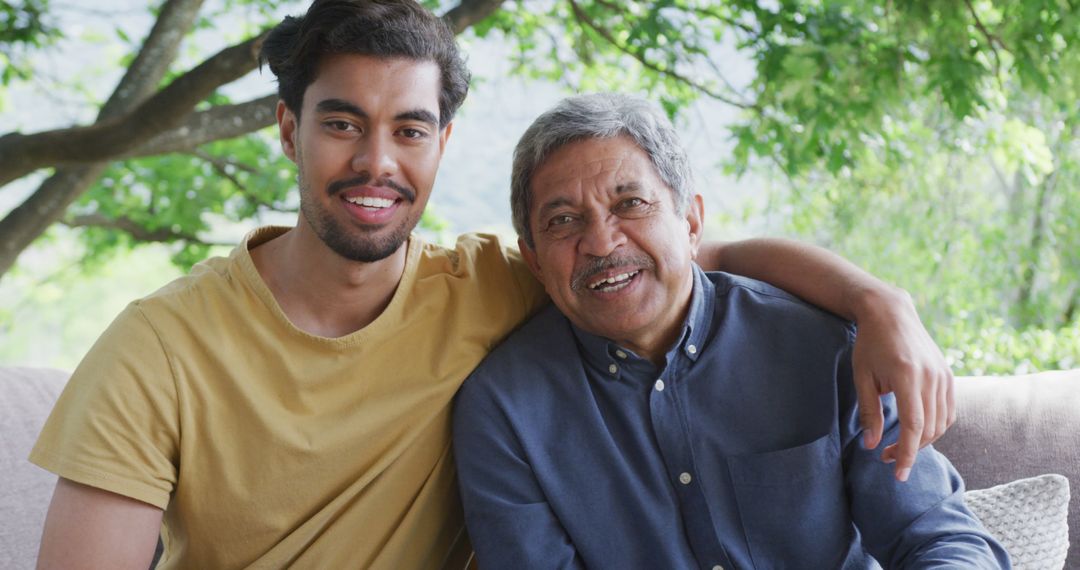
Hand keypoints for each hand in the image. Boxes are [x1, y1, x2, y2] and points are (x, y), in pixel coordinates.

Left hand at [851, 286, 955, 481]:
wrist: (891, 312)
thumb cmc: (870, 344)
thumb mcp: (862, 377)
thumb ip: (870, 412)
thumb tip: (873, 445)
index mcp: (908, 377)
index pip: (915, 427)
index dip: (908, 454)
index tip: (899, 474)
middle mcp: (931, 378)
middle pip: (930, 428)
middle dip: (911, 450)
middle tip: (887, 458)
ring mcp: (944, 375)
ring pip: (942, 422)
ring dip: (925, 440)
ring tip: (900, 446)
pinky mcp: (948, 375)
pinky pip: (948, 410)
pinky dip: (936, 425)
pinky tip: (918, 430)